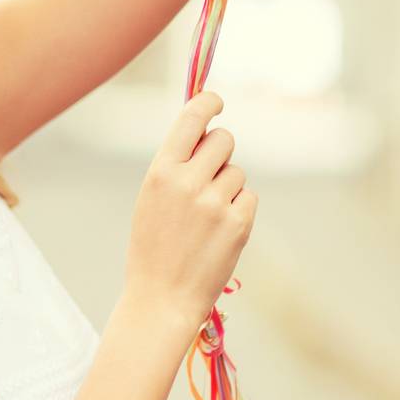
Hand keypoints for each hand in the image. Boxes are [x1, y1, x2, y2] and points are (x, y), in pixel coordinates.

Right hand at [123, 92, 256, 332]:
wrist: (161, 297)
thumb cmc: (153, 245)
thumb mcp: (151, 197)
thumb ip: (175, 164)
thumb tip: (204, 130)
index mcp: (160, 171)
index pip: (191, 119)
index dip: (208, 103)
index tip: (216, 101)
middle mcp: (188, 182)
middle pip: (224, 140)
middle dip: (220, 151)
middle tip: (209, 175)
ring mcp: (215, 204)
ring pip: (237, 172)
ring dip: (227, 187)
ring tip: (206, 216)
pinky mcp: (238, 224)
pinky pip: (248, 197)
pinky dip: (238, 209)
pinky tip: (219, 231)